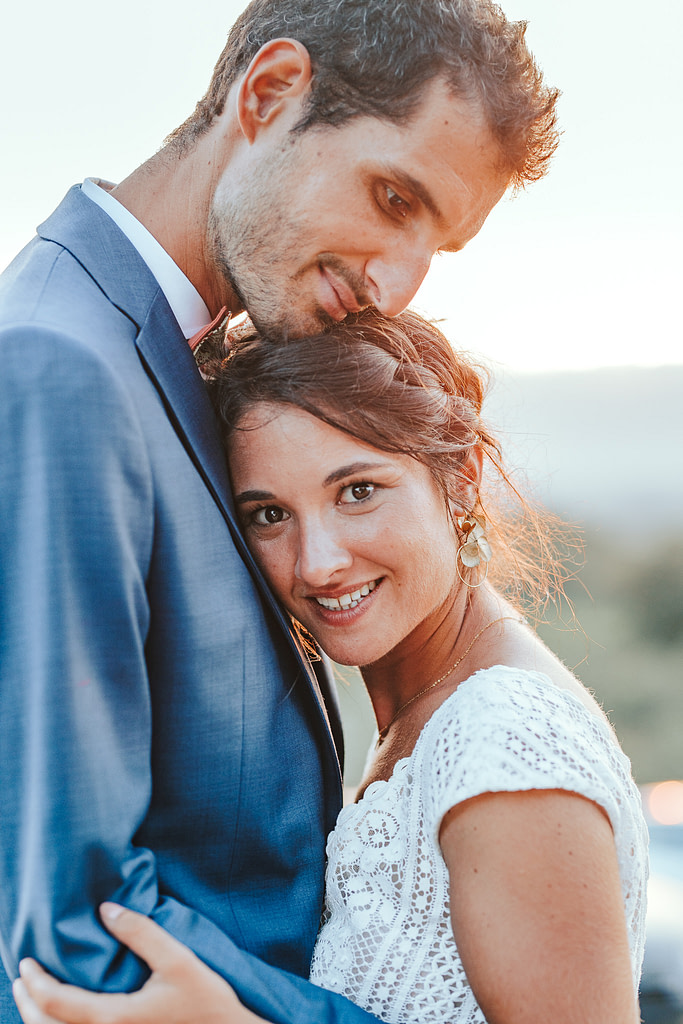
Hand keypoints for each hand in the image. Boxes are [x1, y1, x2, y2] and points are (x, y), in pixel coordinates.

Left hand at [13, 903, 264, 1023]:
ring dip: (40, 1019)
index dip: (34, 981)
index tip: (26, 962)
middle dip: (28, 1002)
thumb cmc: (206, 1002)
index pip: (54, 1002)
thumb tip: (106, 909)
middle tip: (22, 978)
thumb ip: (141, 932)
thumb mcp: (177, 959)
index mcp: (112, 1019)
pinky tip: (65, 1016)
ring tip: (35, 998)